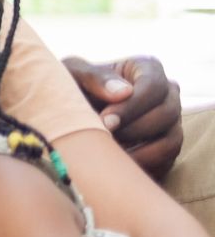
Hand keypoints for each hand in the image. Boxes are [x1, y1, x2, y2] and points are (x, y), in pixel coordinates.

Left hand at [63, 55, 182, 180]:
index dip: (132, 106)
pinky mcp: (165, 146)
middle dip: (134, 130)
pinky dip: (144, 166)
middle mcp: (166, 94)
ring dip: (142, 152)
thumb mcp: (74, 75)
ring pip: (172, 139)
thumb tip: (124, 92)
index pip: (154, 86)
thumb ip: (95, 77)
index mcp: (148, 69)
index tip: (105, 121)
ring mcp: (169, 122)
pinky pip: (166, 160)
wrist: (64, 116)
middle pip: (168, 113)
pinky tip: (117, 167)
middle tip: (104, 140)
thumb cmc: (70, 88)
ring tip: (110, 156)